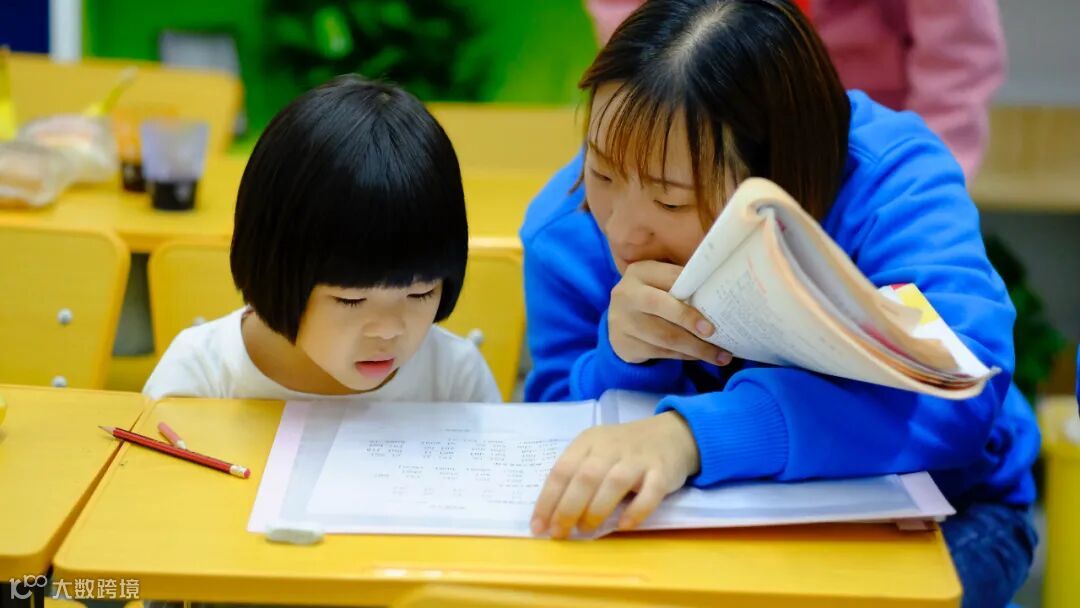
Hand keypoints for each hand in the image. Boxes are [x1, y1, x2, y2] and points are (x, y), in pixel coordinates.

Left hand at [530, 411, 699, 538]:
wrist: (671, 434)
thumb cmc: (624, 450)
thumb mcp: (596, 452)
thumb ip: (577, 475)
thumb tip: (553, 515)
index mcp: (588, 441)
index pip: (561, 470)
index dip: (547, 501)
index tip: (539, 527)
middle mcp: (610, 447)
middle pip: (585, 478)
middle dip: (568, 509)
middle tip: (560, 534)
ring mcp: (638, 458)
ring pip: (614, 483)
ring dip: (596, 510)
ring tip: (586, 530)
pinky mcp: (662, 471)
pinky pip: (650, 492)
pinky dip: (636, 511)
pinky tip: (624, 525)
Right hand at [609, 260, 731, 364]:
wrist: (619, 323)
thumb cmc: (652, 299)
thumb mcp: (660, 285)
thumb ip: (683, 285)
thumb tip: (723, 296)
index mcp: (640, 272)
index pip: (671, 277)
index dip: (694, 289)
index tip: (717, 302)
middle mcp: (627, 293)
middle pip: (660, 305)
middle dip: (689, 319)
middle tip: (713, 332)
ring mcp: (622, 321)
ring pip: (664, 336)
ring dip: (695, 347)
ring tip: (720, 356)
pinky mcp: (624, 344)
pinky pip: (660, 352)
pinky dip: (684, 356)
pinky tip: (700, 357)